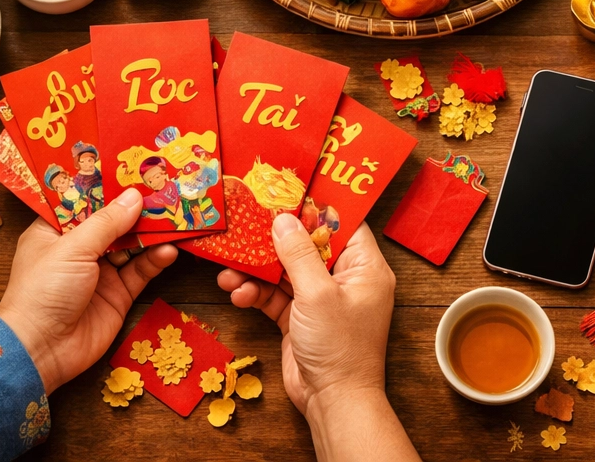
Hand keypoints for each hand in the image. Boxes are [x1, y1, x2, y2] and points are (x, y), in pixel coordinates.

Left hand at [0, 188, 176, 395]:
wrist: (41, 352)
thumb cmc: (44, 292)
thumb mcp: (73, 248)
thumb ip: (107, 222)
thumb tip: (135, 196)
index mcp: (56, 232)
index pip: (85, 201)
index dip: (109, 186)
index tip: (135, 168)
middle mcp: (79, 249)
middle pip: (114, 221)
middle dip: (138, 208)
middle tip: (165, 190)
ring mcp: (100, 272)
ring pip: (132, 244)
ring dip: (151, 232)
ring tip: (176, 216)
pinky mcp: (118, 294)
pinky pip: (141, 271)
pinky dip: (156, 259)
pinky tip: (169, 250)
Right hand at [217, 218, 394, 415]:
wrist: (332, 402)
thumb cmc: (339, 347)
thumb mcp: (317, 294)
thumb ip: (298, 255)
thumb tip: (283, 220)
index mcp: (364, 267)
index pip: (343, 224)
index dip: (317, 207)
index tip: (288, 192)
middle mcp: (344, 278)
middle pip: (308, 245)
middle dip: (276, 239)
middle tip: (249, 223)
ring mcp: (321, 298)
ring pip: (286, 271)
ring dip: (257, 268)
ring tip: (230, 267)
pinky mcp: (299, 317)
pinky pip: (275, 295)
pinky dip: (256, 292)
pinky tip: (236, 292)